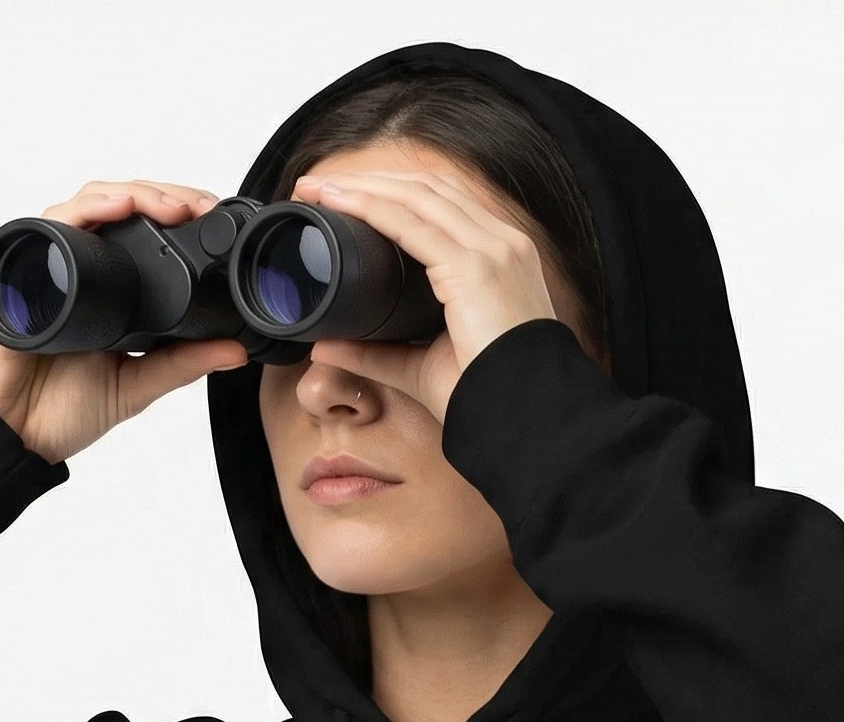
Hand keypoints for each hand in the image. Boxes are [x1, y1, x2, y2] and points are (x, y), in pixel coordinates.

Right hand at [0, 180, 250, 463]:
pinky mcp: (19, 266)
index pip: (142, 232)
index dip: (176, 216)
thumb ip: (182, 364)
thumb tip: (236, 349)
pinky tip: (116, 207)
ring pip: (90, 203)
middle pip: (120, 207)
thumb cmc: (58, 411)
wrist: (7, 435)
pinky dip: (86, 208)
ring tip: (171, 205)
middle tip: (201, 205)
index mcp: (106, 288)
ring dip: (134, 194)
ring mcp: (48, 261)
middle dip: (164, 196)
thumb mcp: (135, 384)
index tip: (213, 217)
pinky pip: (52, 222)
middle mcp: (76, 266)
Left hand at [287, 167, 563, 421]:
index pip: (443, 207)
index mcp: (501, 260)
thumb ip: (376, 352)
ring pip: (417, 195)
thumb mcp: (421, 367)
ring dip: (363, 186)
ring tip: (319, 188)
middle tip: (319, 185)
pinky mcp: (475, 267)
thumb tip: (326, 346)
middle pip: (428, 189)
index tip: (344, 198)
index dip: (392, 194)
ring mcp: (493, 250)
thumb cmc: (486, 397)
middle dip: (370, 181)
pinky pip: (411, 222)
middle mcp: (503, 244)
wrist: (524, 419)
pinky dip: (370, 207)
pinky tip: (339, 203)